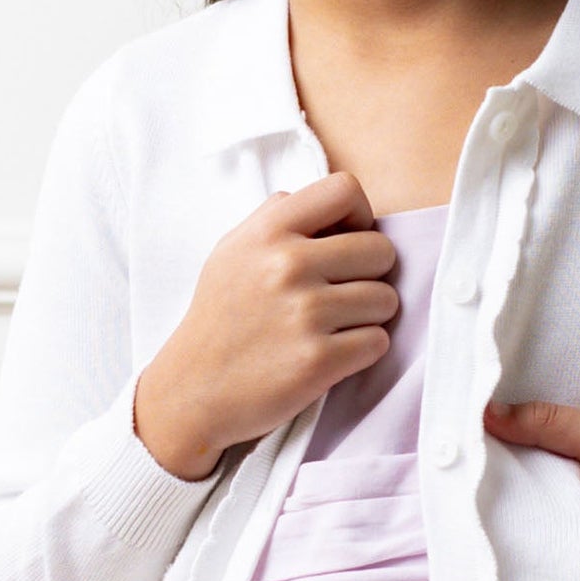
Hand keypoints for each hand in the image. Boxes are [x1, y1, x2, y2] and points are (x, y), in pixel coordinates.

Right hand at [133, 171, 399, 478]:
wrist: (192, 390)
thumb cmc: (221, 317)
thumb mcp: (233, 251)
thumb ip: (279, 218)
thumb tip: (332, 203)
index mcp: (268, 231)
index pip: (346, 190)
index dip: (359, 217)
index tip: (345, 245)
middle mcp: (287, 265)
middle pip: (381, 250)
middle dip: (371, 274)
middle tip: (341, 294)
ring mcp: (305, 313)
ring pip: (387, 299)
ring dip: (369, 316)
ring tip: (333, 326)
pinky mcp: (318, 360)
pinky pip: (379, 341)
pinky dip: (363, 350)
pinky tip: (332, 353)